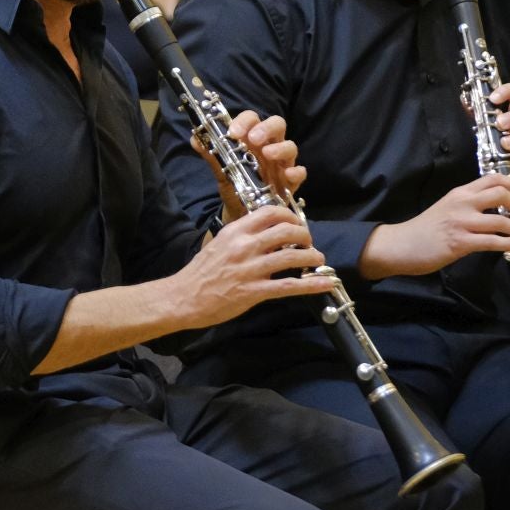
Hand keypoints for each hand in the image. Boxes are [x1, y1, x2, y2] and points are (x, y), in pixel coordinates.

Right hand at [167, 204, 335, 329]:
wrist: (184, 297)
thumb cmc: (202, 272)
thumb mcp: (220, 243)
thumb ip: (243, 235)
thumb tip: (268, 232)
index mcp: (236, 231)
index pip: (270, 212)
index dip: (290, 216)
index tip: (296, 224)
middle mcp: (245, 246)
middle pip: (286, 231)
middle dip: (305, 235)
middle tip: (308, 242)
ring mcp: (250, 269)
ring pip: (292, 257)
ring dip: (312, 257)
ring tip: (318, 259)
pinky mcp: (254, 292)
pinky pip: (289, 286)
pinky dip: (311, 284)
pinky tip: (325, 283)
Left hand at [193, 111, 306, 222]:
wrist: (241, 213)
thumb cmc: (235, 186)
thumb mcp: (222, 171)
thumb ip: (211, 155)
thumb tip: (195, 138)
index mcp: (252, 139)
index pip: (253, 119)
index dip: (245, 121)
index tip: (233, 132)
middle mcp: (270, 146)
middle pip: (277, 124)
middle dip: (267, 128)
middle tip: (254, 138)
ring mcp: (282, 163)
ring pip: (290, 146)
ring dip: (280, 148)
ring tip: (268, 154)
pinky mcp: (291, 181)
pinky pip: (300, 172)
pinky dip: (296, 171)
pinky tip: (288, 175)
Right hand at [358, 174, 509, 279]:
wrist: (401, 244)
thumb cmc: (424, 229)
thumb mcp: (446, 207)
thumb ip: (467, 205)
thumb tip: (494, 210)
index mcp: (460, 193)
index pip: (492, 178)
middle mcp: (462, 203)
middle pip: (501, 193)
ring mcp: (461, 222)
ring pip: (500, 219)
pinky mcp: (460, 242)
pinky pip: (493, 242)